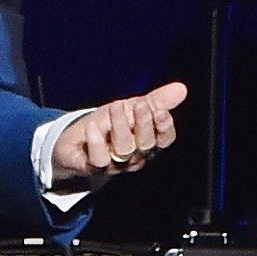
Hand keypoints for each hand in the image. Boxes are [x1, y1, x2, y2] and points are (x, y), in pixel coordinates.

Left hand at [50, 80, 186, 188]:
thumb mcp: (131, 109)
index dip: (165, 127)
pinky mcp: (92, 167)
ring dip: (121, 127)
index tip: (161, 111)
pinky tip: (93, 127)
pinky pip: (99, 160)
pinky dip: (97, 143)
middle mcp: (134, 157)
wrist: (75, 142)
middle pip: (146, 145)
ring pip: (124, 150)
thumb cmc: (107, 126)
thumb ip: (156, 101)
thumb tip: (181, 88)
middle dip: (144, 124)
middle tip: (139, 105)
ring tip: (115, 107)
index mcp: (146, 143)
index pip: (164, 140)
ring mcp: (114, 164)